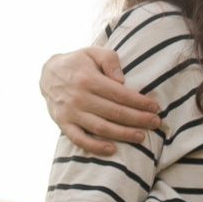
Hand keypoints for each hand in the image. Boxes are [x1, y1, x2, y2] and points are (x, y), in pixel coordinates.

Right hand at [41, 47, 159, 155]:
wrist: (47, 74)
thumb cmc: (77, 63)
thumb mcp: (92, 52)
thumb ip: (109, 60)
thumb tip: (122, 80)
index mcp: (88, 79)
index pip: (120, 94)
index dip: (139, 102)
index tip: (155, 107)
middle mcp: (79, 97)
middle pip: (114, 112)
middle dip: (138, 119)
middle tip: (155, 122)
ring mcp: (70, 112)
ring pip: (101, 128)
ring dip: (123, 134)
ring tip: (141, 137)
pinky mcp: (63, 124)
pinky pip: (79, 140)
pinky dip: (95, 147)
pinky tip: (112, 150)